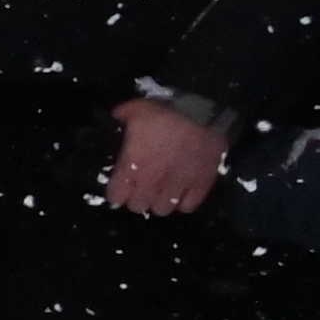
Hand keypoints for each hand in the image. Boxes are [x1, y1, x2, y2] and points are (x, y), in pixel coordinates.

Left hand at [105, 96, 226, 218]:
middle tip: (140, 188)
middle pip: (138, 206)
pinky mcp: (201, 185)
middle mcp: (152, 182)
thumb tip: (115, 117)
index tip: (118, 188)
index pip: (116, 196)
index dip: (116, 193)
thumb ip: (122, 117)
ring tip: (160, 192)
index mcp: (132, 166)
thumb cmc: (166, 113)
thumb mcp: (135, 109)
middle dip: (137, 199)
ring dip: (159, 202)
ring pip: (162, 210)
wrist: (203, 114)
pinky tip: (181, 192)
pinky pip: (188, 207)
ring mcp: (178, 186)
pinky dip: (183, 202)